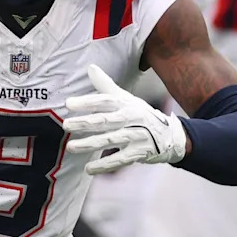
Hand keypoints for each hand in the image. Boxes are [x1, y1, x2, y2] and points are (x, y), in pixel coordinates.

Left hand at [63, 65, 186, 174]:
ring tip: (71, 147)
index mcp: (125, 103)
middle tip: (66, 125)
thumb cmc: (140, 113)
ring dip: (90, 144)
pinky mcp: (139, 153)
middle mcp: (131, 118)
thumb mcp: (126, 98)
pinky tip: (88, 169)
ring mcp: (136, 136)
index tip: (68, 104)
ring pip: (110, 140)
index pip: (104, 101)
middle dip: (85, 123)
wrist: (170, 134)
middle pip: (105, 120)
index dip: (86, 102)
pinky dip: (104, 165)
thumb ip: (105, 85)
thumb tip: (90, 67)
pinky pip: (120, 160)